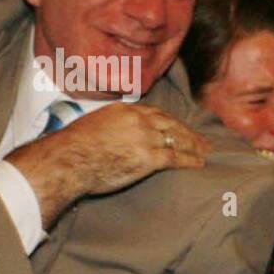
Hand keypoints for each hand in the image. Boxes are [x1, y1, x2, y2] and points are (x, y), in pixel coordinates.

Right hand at [7, 103, 208, 229]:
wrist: (67, 159)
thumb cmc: (71, 148)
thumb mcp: (90, 126)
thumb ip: (107, 127)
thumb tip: (108, 137)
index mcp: (123, 110)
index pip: (154, 113)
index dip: (169, 121)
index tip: (177, 126)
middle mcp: (137, 120)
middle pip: (170, 124)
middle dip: (187, 132)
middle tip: (201, 139)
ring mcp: (144, 137)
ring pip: (177, 139)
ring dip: (194, 145)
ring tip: (205, 151)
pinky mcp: (148, 157)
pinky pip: (175, 158)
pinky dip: (189, 160)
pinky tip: (199, 163)